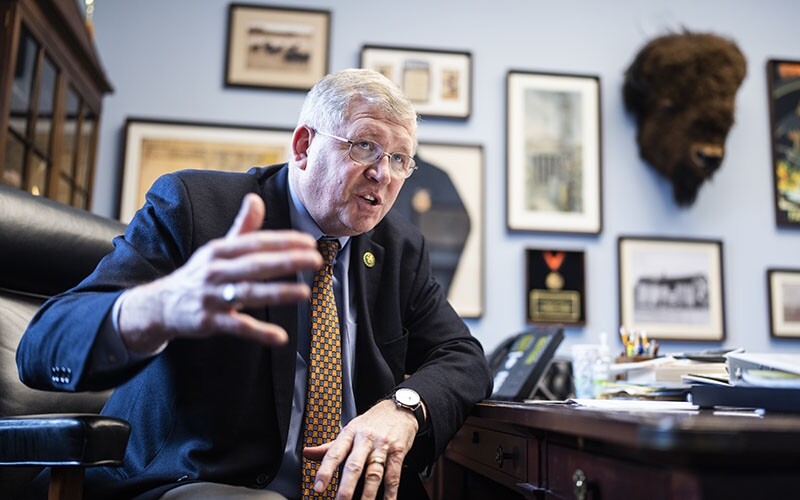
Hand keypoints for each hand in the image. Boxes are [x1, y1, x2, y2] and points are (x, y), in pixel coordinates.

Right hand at [119, 193, 321, 351]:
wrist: (160, 305)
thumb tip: (256, 198)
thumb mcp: (218, 248)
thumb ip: (242, 227)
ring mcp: (211, 296)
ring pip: (248, 293)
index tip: (309, 242)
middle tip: (315, 260)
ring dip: (277, 293)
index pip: (256, 243)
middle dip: (286, 261)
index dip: (282, 241)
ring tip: (305, 293)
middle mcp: (215, 270)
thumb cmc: (200, 274)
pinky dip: (259, 333)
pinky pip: (237, 327)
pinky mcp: (209, 321)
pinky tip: (280, 337)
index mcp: (220, 250)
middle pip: (255, 264)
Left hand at [303, 399, 417, 499]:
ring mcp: (382, 446)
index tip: (318, 487)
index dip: (326, 471)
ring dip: (367, 494)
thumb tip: (306, 453)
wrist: (399, 409)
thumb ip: (329, 446)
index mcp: (350, 433)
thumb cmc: (372, 422)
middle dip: (346, 487)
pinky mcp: (398, 452)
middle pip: (354, 466)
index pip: (335, 453)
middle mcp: (365, 440)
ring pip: (374, 473)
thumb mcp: (350, 428)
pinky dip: (391, 492)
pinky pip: (393, 475)